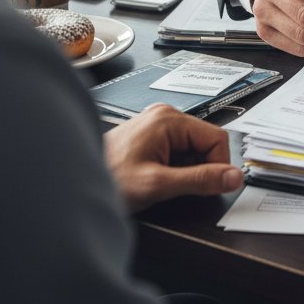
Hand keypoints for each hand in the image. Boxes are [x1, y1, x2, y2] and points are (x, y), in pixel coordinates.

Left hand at [103, 104, 243, 213]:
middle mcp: (165, 116)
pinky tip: (156, 176)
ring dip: (185, 169)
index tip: (208, 187)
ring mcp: (158, 124)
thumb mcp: (158, 185)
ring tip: (160, 181)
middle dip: (199, 168)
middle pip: (206, 143)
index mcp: (169, 119)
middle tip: (176, 186)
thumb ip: (200, 180)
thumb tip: (234, 177)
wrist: (70, 183)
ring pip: (193, 149)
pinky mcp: (152, 135)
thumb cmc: (107, 179)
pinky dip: (174, 167)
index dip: (218, 166)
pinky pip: (179, 151)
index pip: (217, 138)